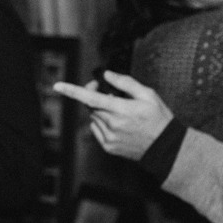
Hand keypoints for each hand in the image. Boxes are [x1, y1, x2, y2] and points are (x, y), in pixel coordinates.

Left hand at [52, 71, 173, 161]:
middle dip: (97, 98)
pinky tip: (118, 126)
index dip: (72, 91)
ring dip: (101, 112)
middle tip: (111, 96)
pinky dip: (102, 124)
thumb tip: (107, 75)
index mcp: (121, 109)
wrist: (165, 147)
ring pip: (94, 117)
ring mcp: (109, 137)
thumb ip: (126, 83)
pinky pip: (96, 130)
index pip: (91, 98)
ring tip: (121, 115)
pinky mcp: (109, 146)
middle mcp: (112, 124)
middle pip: (92, 106)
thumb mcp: (148, 95)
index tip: (58, 86)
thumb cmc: (158, 119)